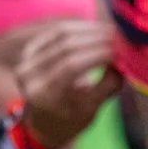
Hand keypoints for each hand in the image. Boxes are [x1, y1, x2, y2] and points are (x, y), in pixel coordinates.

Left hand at [15, 20, 121, 148]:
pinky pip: (55, 30)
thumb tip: (122, 60)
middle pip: (65, 46)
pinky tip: (95, 27)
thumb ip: (108, 85)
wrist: (43, 123)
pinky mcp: (29, 49)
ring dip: (88, 28)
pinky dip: (77, 26)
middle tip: (119, 36)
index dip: (97, 53)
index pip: (71, 66)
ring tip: (111, 29)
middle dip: (96, 38)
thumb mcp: (91, 110)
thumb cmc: (71, 119)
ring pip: (60, 33)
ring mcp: (25, 60)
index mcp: (43, 95)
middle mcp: (29, 76)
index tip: (120, 50)